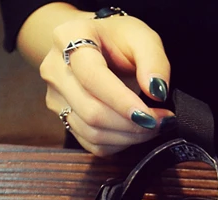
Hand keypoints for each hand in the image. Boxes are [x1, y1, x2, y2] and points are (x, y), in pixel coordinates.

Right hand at [39, 10, 174, 156]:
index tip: (149, 116)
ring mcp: (56, 98)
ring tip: (153, 126)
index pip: (92, 77)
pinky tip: (135, 131)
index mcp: (68, 37)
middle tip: (161, 122)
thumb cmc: (118, 39)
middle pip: (91, 112)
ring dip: (129, 137)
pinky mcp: (64, 119)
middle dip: (132, 125)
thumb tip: (157, 91)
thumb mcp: (141, 37)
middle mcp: (55, 69)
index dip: (121, 101)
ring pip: (92, 133)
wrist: (95, 45)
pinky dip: (120, 143)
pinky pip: (93, 144)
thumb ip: (153, 60)